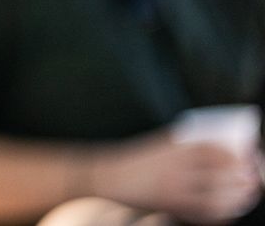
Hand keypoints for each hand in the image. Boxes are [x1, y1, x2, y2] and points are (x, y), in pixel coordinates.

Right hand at [93, 133, 261, 222]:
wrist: (109, 177)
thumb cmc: (139, 158)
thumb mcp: (163, 143)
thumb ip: (191, 145)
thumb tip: (229, 150)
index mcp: (173, 149)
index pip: (214, 151)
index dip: (238, 156)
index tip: (251, 158)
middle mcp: (175, 170)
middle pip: (221, 176)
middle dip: (245, 179)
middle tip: (256, 178)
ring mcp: (173, 190)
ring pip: (217, 199)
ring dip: (238, 198)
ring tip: (248, 194)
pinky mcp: (170, 206)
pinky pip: (204, 214)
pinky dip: (222, 213)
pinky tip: (230, 209)